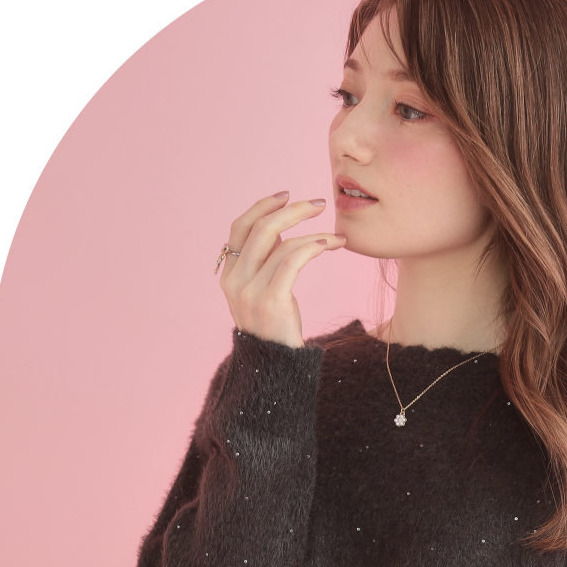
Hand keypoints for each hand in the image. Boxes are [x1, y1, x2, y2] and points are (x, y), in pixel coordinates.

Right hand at [218, 191, 345, 347]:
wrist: (277, 370)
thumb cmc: (277, 331)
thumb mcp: (264, 292)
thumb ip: (265, 262)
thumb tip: (278, 228)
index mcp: (229, 275)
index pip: (239, 228)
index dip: (262, 207)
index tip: (286, 196)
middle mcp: (235, 281)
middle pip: (260, 228)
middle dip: (292, 211)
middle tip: (319, 204)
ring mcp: (250, 292)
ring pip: (281, 243)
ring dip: (314, 232)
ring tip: (337, 236)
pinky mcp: (272, 301)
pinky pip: (293, 260)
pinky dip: (314, 246)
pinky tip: (330, 245)